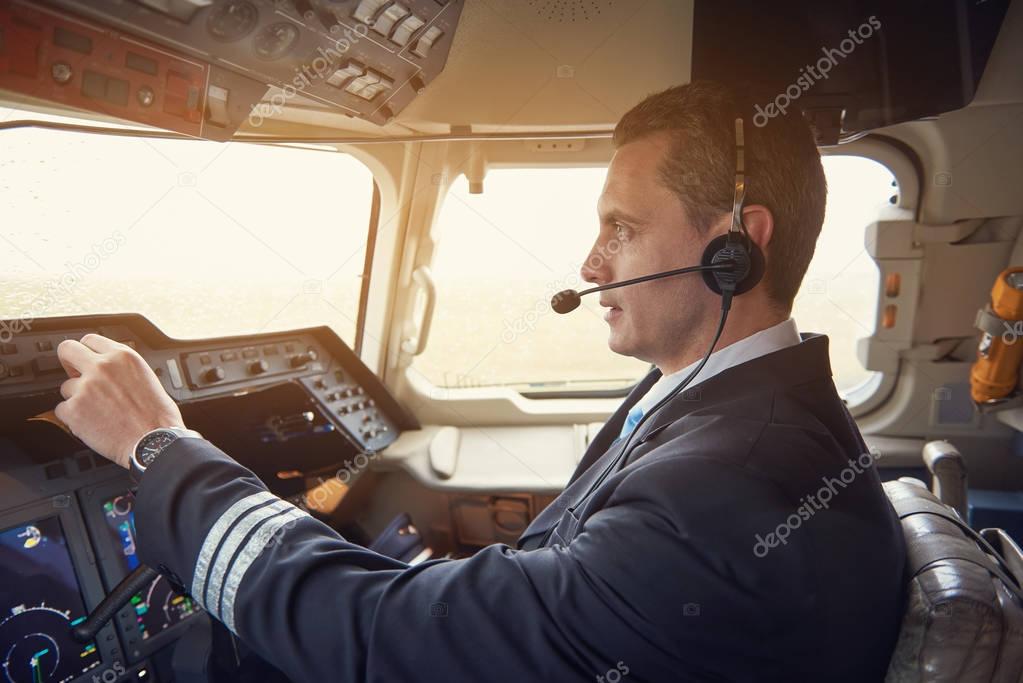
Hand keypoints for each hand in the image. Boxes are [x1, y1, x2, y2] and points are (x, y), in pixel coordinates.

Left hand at [55, 334, 184, 468]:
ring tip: (97, 411)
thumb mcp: (147, 377)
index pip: (90, 340)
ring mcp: (85, 387)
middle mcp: (102, 367)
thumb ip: (123, 368)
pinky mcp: (73, 410)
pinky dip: (73, 418)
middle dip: (68, 362)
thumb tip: (107, 368)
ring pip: (66, 387)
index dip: (87, 352)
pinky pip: (62, 410)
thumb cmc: (157, 416)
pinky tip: (92, 423)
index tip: (87, 360)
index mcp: (123, 356)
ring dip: (77, 398)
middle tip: (76, 375)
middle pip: (67, 350)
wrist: (154, 441)